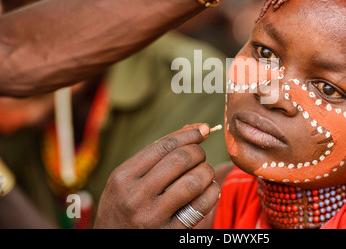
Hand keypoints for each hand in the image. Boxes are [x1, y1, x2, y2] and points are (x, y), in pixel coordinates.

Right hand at [93, 123, 220, 228]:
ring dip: (206, 172)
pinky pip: (200, 206)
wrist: (113, 242)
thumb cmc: (124, 205)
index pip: (163, 146)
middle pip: (180, 160)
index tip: (203, 130)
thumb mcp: (128, 179)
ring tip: (204, 174)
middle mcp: (136, 196)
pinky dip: (211, 193)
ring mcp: (152, 217)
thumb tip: (197, 128)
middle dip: (198, 153)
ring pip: (193, 182)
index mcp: (123, 177)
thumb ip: (157, 154)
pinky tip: (208, 190)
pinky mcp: (169, 233)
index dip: (188, 135)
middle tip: (200, 157)